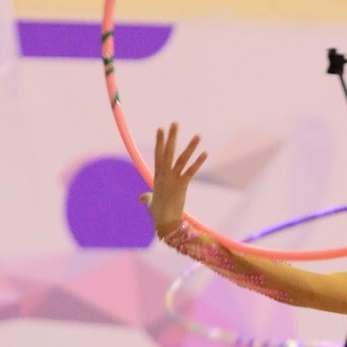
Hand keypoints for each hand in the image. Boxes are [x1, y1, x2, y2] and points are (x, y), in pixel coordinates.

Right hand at [139, 123, 207, 238]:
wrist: (164, 223)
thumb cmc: (158, 215)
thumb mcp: (150, 203)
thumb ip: (146, 198)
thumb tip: (141, 198)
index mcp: (157, 177)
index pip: (158, 155)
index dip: (160, 142)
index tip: (161, 129)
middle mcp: (164, 175)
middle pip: (167, 152)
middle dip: (171, 137)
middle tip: (175, 123)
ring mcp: (172, 179)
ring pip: (181, 159)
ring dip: (190, 146)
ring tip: (198, 135)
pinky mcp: (181, 185)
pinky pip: (191, 171)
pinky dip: (198, 162)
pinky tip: (205, 153)